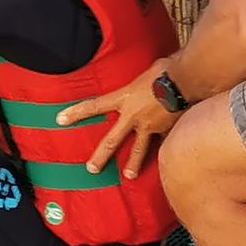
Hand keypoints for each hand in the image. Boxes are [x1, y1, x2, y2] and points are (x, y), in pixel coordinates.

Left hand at [56, 59, 180, 179]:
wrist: (185, 80)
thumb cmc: (165, 69)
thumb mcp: (143, 72)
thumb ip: (138, 83)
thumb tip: (144, 80)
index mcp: (123, 98)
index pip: (94, 106)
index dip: (76, 113)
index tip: (60, 119)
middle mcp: (133, 116)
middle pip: (111, 141)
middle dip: (100, 156)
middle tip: (91, 169)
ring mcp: (149, 126)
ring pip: (138, 150)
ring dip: (132, 164)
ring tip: (128, 176)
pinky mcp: (166, 131)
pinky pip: (162, 144)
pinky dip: (164, 151)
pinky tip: (166, 160)